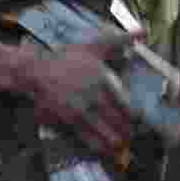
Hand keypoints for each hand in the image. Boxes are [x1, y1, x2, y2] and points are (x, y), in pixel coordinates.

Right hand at [24, 32, 142, 158]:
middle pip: (120, 121)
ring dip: (117, 141)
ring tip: (122, 145)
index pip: (128, 104)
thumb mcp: (94, 46)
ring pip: (107, 132)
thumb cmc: (65, 58)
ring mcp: (82, 110)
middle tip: (134, 136)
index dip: (137, 116)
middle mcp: (96, 96)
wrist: (36, 71)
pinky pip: (89, 138)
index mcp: (105, 79)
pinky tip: (105, 149)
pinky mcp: (70, 120)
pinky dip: (99, 146)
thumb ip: (120, 40)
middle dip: (129, 132)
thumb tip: (143, 31)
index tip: (141, 120)